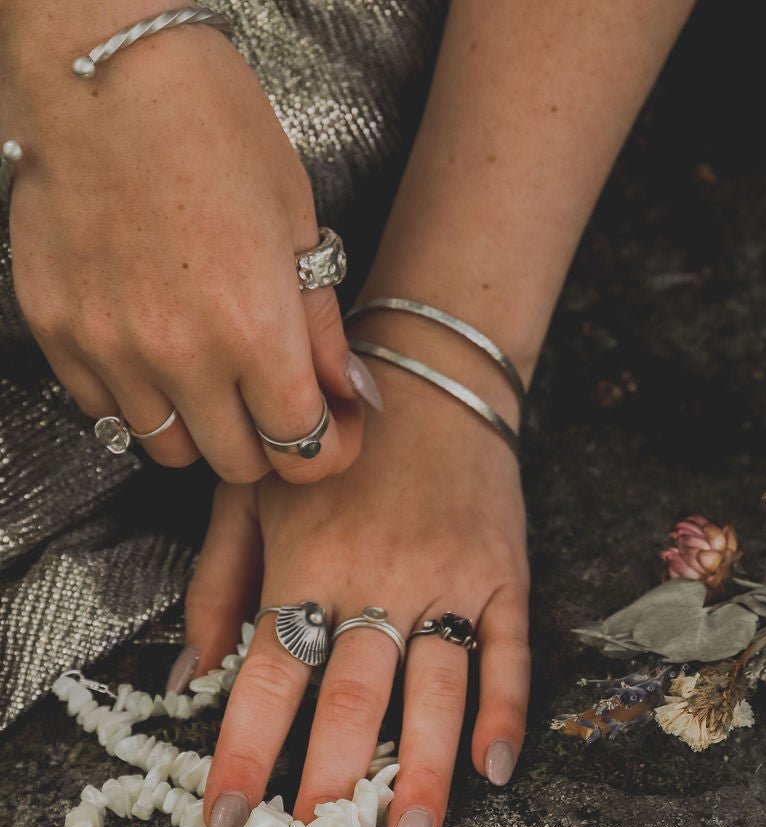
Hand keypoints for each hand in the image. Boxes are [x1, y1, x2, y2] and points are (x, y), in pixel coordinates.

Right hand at [3, 7, 371, 482]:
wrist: (100, 68)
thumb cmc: (209, 124)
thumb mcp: (297, 219)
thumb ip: (321, 325)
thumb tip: (350, 394)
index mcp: (254, 331)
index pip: (302, 450)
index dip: (328, 449)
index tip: (332, 429)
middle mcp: (181, 357)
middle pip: (237, 463)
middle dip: (268, 443)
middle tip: (274, 401)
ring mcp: (111, 349)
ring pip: (168, 449)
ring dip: (200, 430)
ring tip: (211, 378)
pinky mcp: (59, 332)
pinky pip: (104, 410)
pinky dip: (136, 400)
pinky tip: (153, 352)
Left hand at [183, 364, 529, 826]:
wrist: (433, 369)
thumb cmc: (329, 446)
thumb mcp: (249, 494)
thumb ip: (216, 584)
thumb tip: (189, 677)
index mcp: (306, 562)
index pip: (268, 677)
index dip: (243, 756)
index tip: (225, 825)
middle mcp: (378, 577)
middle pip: (352, 697)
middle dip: (332, 787)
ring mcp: (451, 578)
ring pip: (436, 688)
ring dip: (420, 771)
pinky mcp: (507, 575)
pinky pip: (508, 653)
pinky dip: (503, 712)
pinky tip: (493, 772)